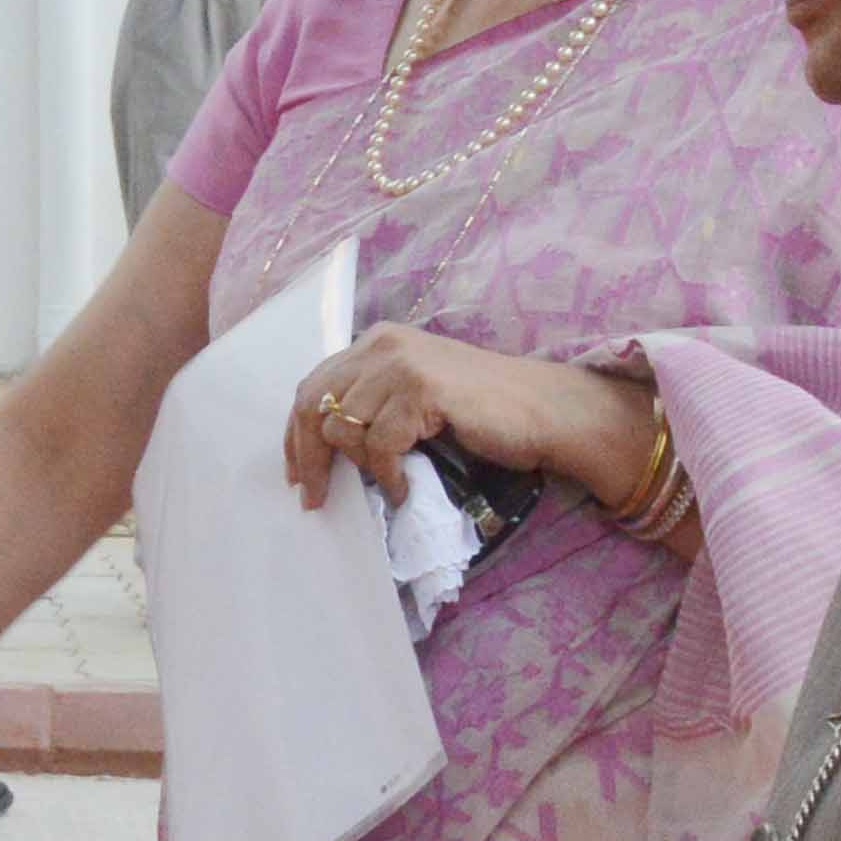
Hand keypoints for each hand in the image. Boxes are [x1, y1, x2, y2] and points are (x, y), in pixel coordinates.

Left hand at [280, 324, 601, 509]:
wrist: (544, 411)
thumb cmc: (482, 412)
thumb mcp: (413, 398)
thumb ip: (372, 404)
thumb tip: (319, 448)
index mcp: (377, 343)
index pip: (312, 387)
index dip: (296, 435)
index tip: (295, 474)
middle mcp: (383, 345)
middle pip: (314, 405)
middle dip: (307, 457)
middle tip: (314, 497)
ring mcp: (403, 364)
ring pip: (344, 427)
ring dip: (362, 465)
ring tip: (391, 478)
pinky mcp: (422, 390)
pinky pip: (380, 445)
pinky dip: (388, 475)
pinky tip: (404, 487)